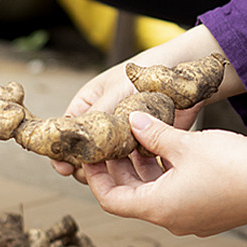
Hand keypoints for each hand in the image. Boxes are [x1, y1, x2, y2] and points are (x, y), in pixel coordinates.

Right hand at [50, 25, 242, 181]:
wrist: (184, 76)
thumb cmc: (146, 73)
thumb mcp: (115, 94)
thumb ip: (96, 117)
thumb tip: (78, 141)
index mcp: (88, 106)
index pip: (67, 133)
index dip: (62, 151)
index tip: (63, 166)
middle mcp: (103, 123)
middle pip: (85, 153)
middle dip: (86, 166)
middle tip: (90, 173)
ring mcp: (123, 136)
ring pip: (108, 163)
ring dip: (110, 170)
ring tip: (113, 170)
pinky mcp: (144, 146)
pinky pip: (132, 165)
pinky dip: (133, 170)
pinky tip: (136, 171)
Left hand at [83, 111, 246, 236]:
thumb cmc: (229, 166)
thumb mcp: (186, 145)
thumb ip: (154, 134)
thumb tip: (133, 121)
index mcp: (158, 208)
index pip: (112, 200)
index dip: (97, 177)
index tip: (93, 157)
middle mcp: (171, 219)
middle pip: (132, 196)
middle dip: (122, 167)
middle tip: (114, 141)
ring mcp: (190, 218)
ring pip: (155, 193)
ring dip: (145, 168)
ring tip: (141, 138)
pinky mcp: (206, 212)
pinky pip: (175, 194)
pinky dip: (165, 173)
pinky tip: (169, 147)